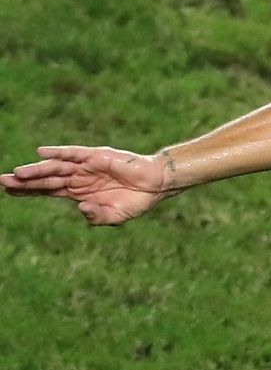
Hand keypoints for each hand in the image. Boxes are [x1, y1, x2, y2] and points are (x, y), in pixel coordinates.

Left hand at [1, 146, 170, 226]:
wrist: (156, 185)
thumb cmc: (136, 201)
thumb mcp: (115, 217)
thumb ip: (97, 217)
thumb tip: (81, 208)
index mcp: (79, 193)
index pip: (47, 190)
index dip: (28, 191)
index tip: (7, 191)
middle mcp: (78, 178)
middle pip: (46, 179)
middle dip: (24, 182)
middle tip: (2, 181)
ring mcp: (86, 166)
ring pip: (56, 167)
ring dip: (37, 169)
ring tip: (17, 173)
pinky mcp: (97, 157)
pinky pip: (74, 153)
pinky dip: (58, 152)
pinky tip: (41, 152)